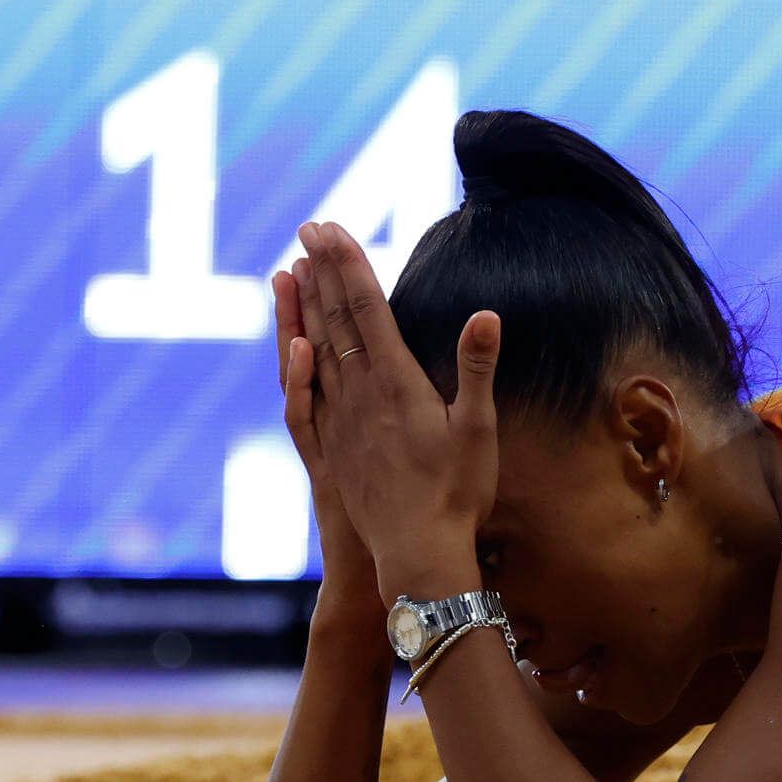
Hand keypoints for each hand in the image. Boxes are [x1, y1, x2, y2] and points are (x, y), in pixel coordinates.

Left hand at [290, 220, 500, 602]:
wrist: (418, 552)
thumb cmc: (458, 493)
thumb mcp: (478, 428)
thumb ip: (476, 368)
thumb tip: (487, 313)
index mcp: (397, 382)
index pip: (367, 309)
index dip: (349, 265)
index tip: (331, 229)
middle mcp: (360, 394)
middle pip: (336, 320)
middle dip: (323, 271)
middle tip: (308, 229)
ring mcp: (339, 420)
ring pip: (315, 350)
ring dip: (305, 307)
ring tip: (294, 269)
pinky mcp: (330, 447)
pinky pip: (304, 396)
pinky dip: (295, 364)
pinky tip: (293, 345)